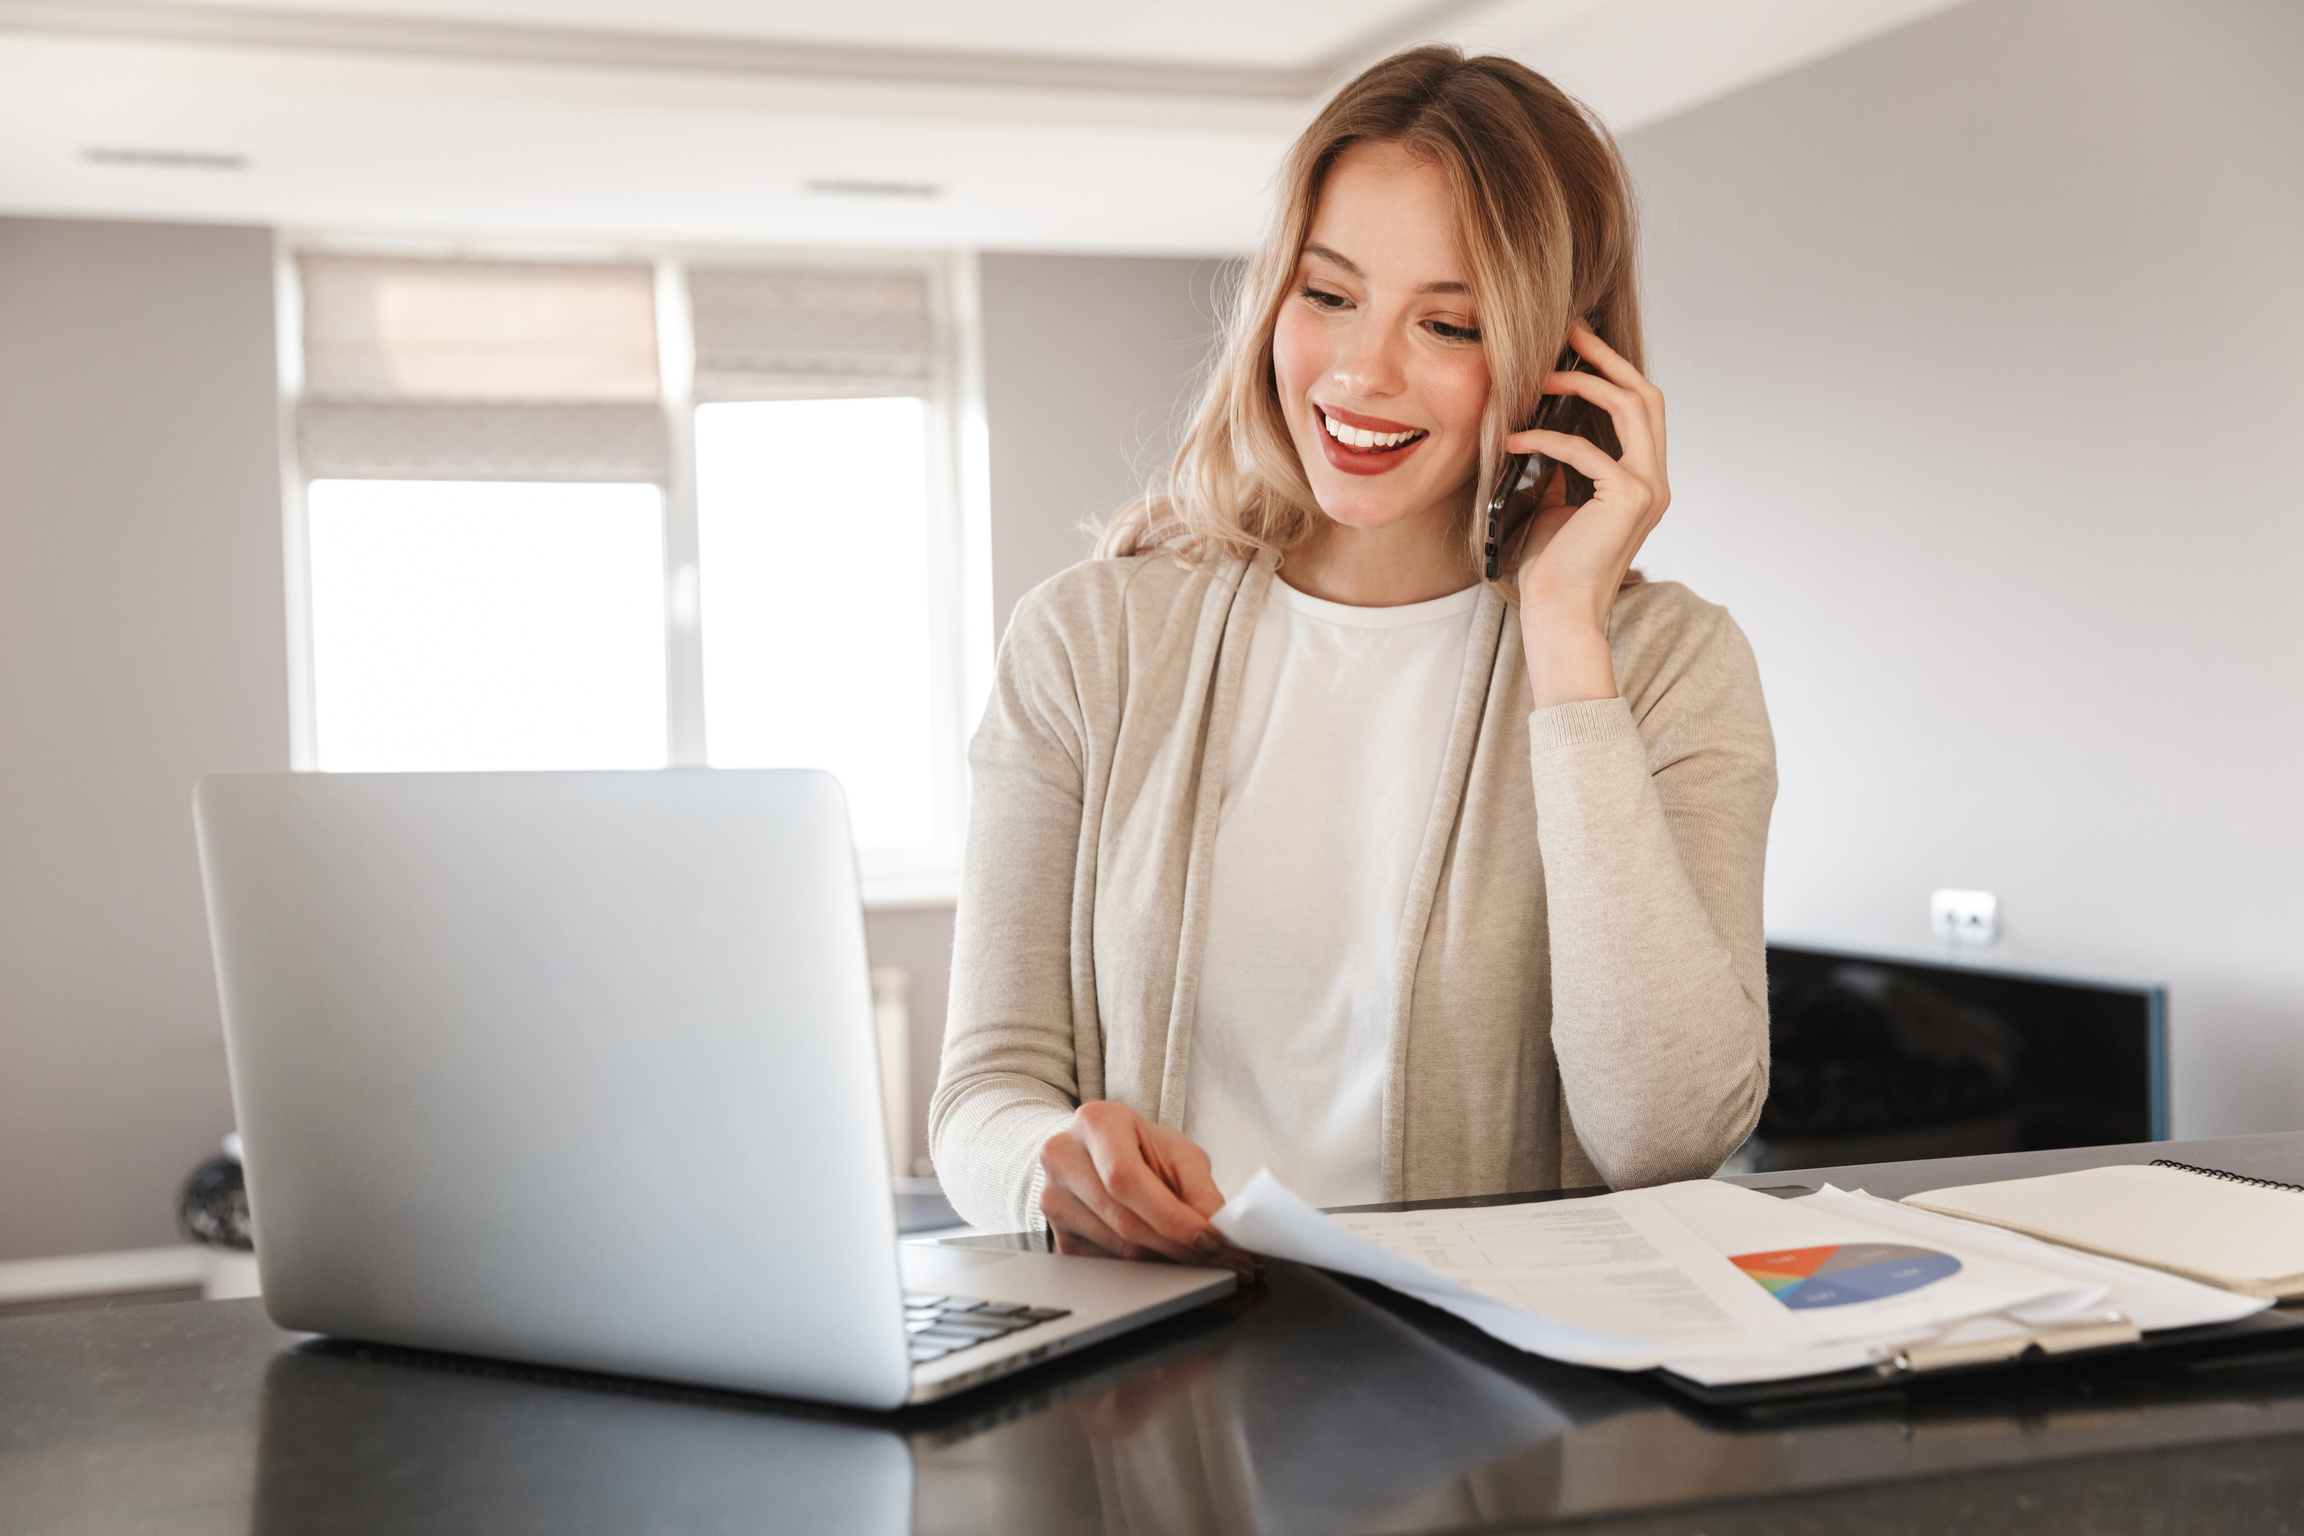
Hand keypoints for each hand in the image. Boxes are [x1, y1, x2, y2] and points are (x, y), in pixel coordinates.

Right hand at [1038, 1101, 1259, 1278]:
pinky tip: (1166, 1258)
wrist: (1100, 1152)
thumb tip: (1219, 1232)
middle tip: (1220, 1259)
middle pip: (1123, 1219)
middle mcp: (1063, 1158)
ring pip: (1118, 1248)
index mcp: (1095, 1123)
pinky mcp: (1059, 1236)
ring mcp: (1054, 1200)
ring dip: (1166, 1260)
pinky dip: (1144, 1268)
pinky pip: (1108, 1264)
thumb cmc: (1141, 1147)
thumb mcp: (1178, 1154)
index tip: (1210, 1240)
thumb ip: (1200, 1190)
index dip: (1170, 1216)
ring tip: (1200, 1258)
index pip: (1126, 1179)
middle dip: (1178, 1246)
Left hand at [1507, 321, 1670, 706]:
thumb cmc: (1553, 565)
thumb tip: (1542, 428)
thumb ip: (1563, 467)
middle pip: (1645, 396)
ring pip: (1630, 409)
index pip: (1640, 410)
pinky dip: (1548, 438)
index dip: (1612, 372)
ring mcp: (1649, 489)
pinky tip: (1514, 438)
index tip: (1576, 346)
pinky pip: (1587, 450)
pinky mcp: (1628, 500)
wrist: (1558, 613)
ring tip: (1540, 376)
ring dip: (1584, 384)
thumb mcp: (1557, 503)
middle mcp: (1656, 482)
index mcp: (1644, 481)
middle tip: (1570, 334)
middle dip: (1608, 359)